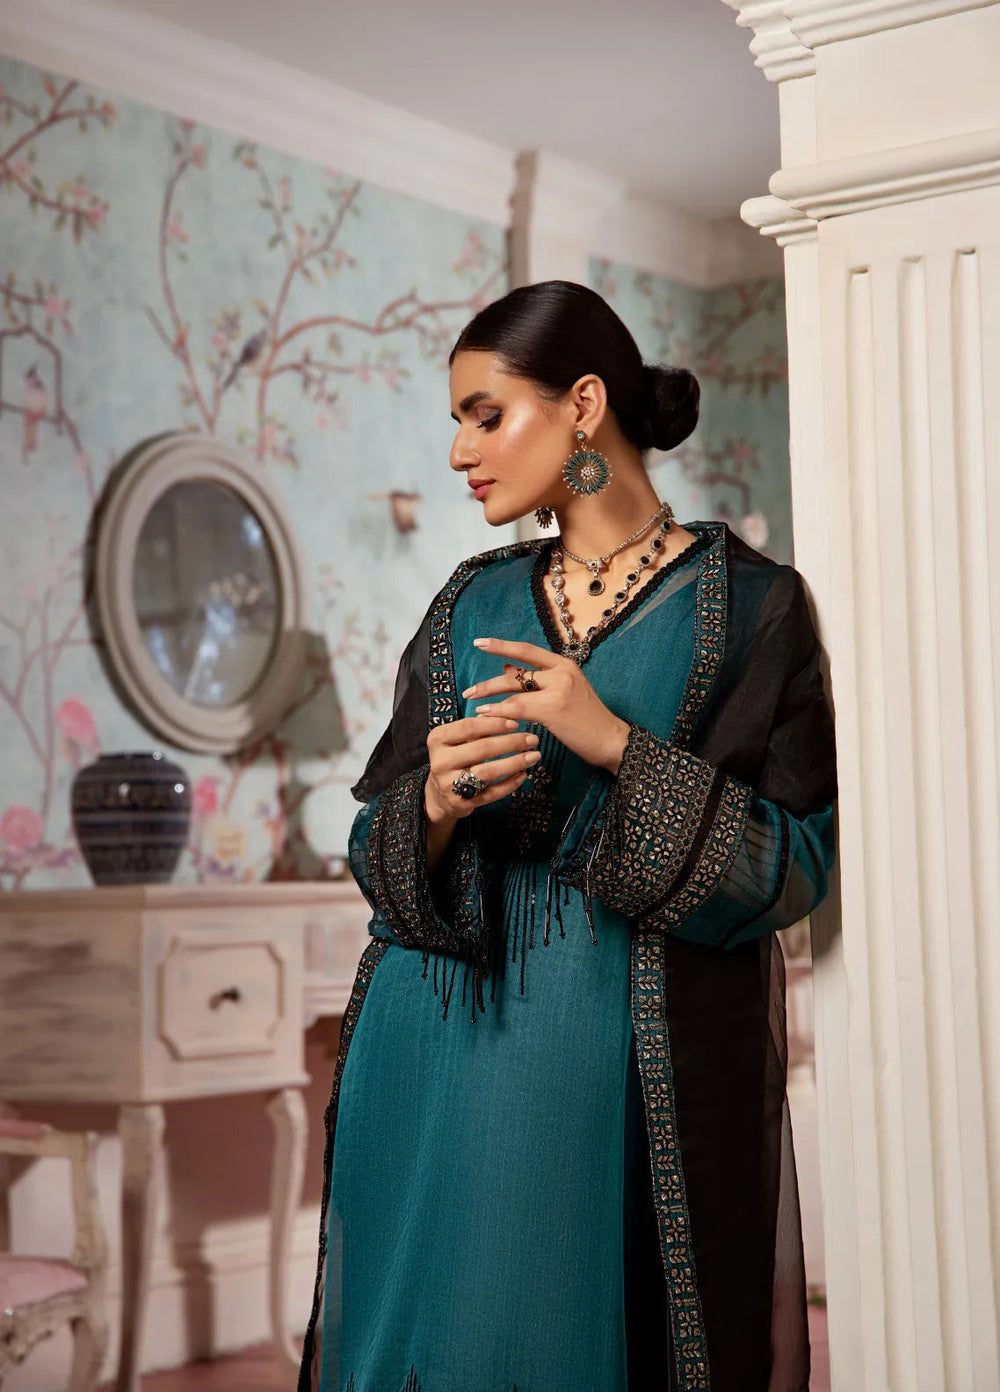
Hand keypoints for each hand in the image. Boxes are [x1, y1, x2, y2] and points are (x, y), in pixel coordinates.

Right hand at [424, 715, 541, 823]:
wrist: (440, 795)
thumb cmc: (455, 759)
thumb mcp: (458, 740)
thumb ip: (477, 728)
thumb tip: (507, 714)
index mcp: (438, 739)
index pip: (469, 727)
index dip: (494, 724)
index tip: (516, 723)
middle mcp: (440, 761)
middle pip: (482, 748)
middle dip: (511, 742)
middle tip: (532, 739)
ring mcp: (449, 784)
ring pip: (488, 772)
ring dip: (515, 763)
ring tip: (534, 756)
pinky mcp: (461, 803)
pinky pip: (492, 793)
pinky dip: (510, 783)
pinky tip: (523, 774)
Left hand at [462, 638, 629, 774]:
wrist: (610, 739)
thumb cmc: (587, 719)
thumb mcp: (564, 691)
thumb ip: (537, 679)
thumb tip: (506, 668)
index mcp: (564, 664)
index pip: (526, 649)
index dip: (501, 645)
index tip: (479, 643)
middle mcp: (561, 671)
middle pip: (516, 671)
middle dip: (489, 682)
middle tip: (469, 690)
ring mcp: (558, 688)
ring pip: (514, 688)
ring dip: (490, 696)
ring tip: (473, 702)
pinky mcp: (554, 708)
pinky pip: (518, 707)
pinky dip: (499, 710)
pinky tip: (486, 714)